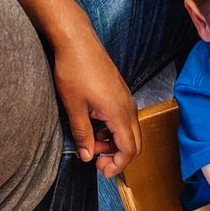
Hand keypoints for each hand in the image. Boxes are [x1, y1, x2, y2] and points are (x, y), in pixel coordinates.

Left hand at [53, 23, 139, 178]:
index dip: (118, 165)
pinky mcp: (121, 93)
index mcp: (119, 114)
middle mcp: (128, 107)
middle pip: (134, 144)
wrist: (76, 39)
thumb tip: (87, 156)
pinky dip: (114, 130)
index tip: (103, 171)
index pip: (128, 150)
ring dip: (115, 143)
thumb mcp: (74, 107)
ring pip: (130, 132)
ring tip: (93, 143)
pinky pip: (125, 119)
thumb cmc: (75, 68)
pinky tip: (97, 127)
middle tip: (99, 162)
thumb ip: (83, 134)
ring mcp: (126, 99)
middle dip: (118, 157)